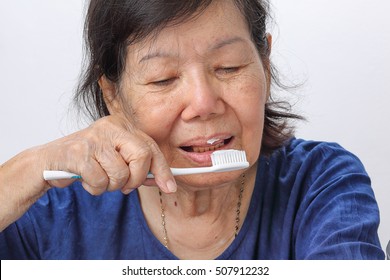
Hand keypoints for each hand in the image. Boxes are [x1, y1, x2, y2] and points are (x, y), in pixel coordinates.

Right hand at [42, 115, 176, 194]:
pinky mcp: (79, 153)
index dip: (162, 169)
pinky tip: (85, 179)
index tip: (170, 187)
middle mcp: (110, 126)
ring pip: (120, 174)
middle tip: (125, 187)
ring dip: (111, 186)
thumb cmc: (87, 161)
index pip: (151, 147)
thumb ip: (139, 167)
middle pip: (142, 156)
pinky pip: (100, 182)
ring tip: (99, 179)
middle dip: (136, 179)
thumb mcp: (116, 159)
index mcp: (122, 125)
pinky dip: (95, 188)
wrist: (49, 162)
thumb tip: (166, 182)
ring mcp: (94, 138)